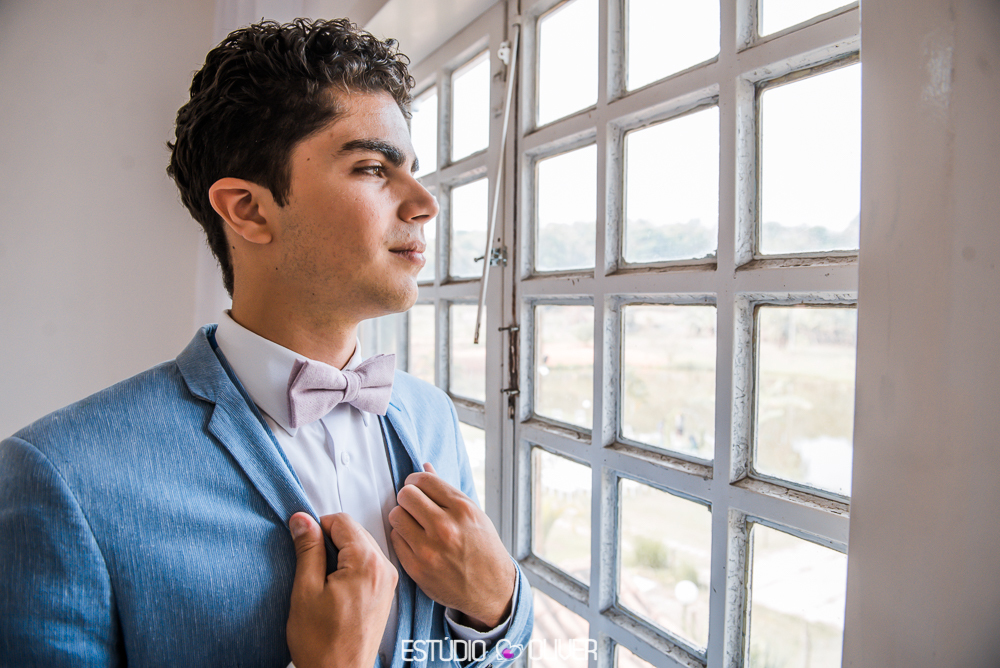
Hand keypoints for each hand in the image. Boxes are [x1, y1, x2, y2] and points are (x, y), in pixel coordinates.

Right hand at [286, 512, 397, 667]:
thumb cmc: (321, 642)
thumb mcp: (306, 590)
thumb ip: (308, 549)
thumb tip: (302, 519)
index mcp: (367, 563)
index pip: (342, 521)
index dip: (318, 527)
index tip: (303, 543)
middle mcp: (385, 568)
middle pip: (355, 532)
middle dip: (330, 541)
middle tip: (311, 566)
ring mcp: (388, 581)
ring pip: (362, 546)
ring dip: (341, 554)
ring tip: (322, 581)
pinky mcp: (386, 592)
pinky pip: (369, 564)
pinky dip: (351, 566)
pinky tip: (335, 588)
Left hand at [388, 463, 515, 629]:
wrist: (491, 589)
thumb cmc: (483, 548)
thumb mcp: (473, 515)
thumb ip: (447, 491)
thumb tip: (425, 466)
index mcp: (462, 509)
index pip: (424, 480)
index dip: (416, 480)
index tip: (417, 487)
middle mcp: (445, 527)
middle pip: (406, 495)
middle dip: (407, 497)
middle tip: (413, 505)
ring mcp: (429, 549)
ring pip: (396, 515)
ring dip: (402, 517)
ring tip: (412, 523)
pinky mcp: (417, 568)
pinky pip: (395, 539)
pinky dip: (402, 537)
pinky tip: (413, 541)